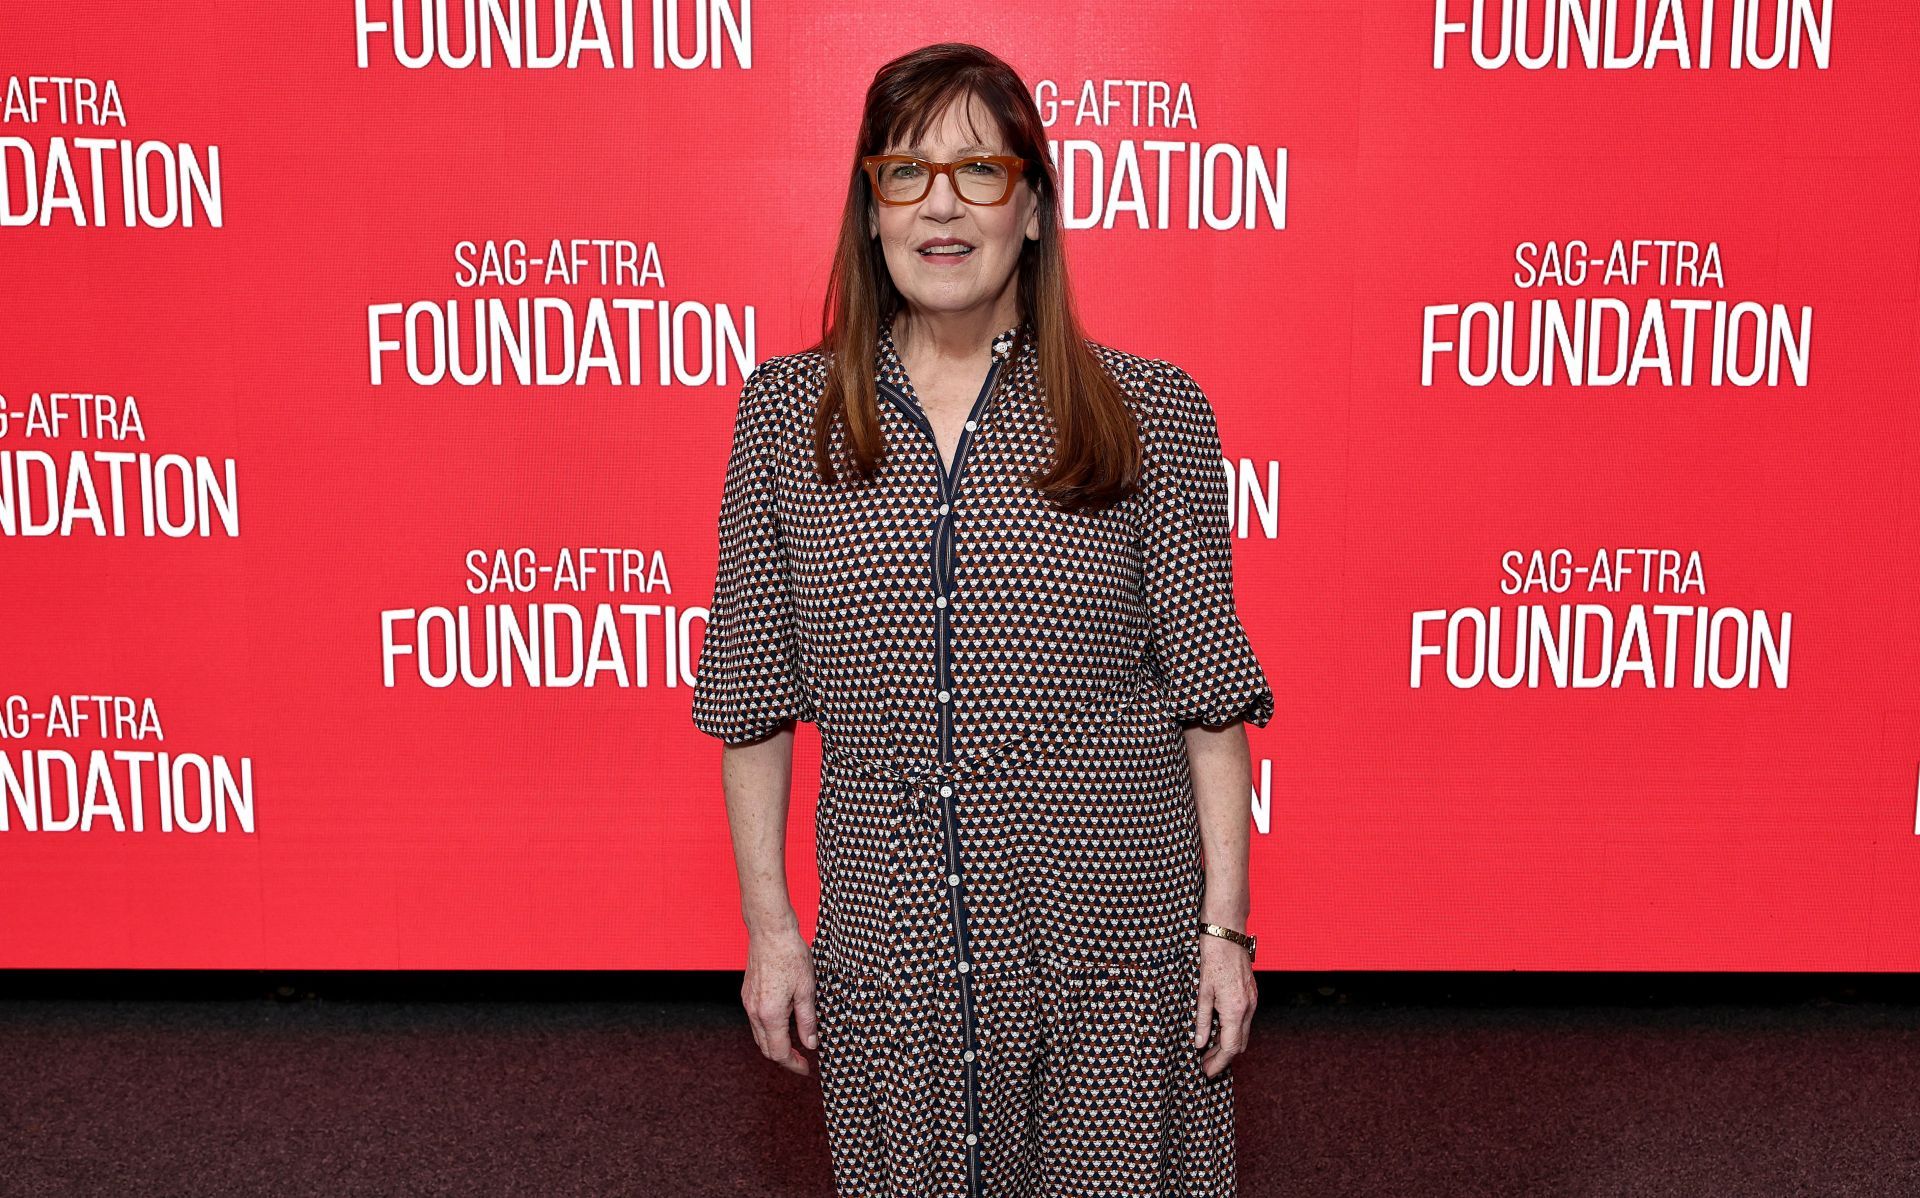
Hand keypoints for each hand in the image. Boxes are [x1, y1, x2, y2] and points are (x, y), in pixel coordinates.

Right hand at [742, 926, 818, 1075]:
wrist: (770, 931)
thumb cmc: (790, 955)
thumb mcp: (807, 990)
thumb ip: (807, 1021)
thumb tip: (811, 1044)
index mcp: (770, 1014)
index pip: (779, 1053)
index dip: (793, 1065)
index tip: (806, 1068)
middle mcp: (754, 1012)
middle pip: (766, 1049)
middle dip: (784, 1057)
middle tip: (803, 1059)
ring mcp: (748, 1003)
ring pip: (759, 1036)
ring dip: (776, 1044)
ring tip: (796, 1042)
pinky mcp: (747, 994)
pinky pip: (756, 1021)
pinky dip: (769, 1029)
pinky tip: (784, 1023)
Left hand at [1193, 931, 1255, 1077]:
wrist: (1227, 932)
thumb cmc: (1212, 957)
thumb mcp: (1202, 991)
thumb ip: (1202, 1019)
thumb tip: (1199, 1043)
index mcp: (1236, 1009)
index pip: (1230, 1048)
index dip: (1218, 1063)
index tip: (1206, 1072)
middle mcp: (1249, 1008)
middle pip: (1239, 1044)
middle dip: (1223, 1057)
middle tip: (1204, 1064)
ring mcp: (1253, 1000)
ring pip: (1243, 1032)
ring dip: (1228, 1043)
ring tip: (1207, 1049)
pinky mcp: (1251, 993)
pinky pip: (1244, 1020)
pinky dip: (1232, 1030)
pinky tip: (1217, 1028)